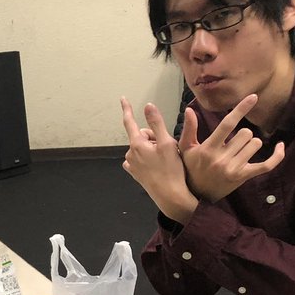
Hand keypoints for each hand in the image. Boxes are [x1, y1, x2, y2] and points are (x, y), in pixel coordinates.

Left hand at [120, 97, 198, 223]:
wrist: (170, 195)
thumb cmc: (171, 169)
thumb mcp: (167, 143)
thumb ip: (157, 123)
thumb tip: (148, 105)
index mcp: (137, 144)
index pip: (129, 122)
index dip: (127, 109)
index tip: (123, 99)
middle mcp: (130, 153)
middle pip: (141, 135)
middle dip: (153, 136)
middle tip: (167, 148)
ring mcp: (131, 164)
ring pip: (142, 147)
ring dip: (152, 148)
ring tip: (165, 159)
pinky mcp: (134, 172)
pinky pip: (140, 158)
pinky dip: (148, 158)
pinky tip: (157, 165)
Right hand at [178, 94, 284, 201]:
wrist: (195, 196)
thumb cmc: (190, 169)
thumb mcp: (186, 149)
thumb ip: (189, 129)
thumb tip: (189, 109)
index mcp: (208, 149)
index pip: (228, 124)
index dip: (241, 109)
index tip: (253, 97)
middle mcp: (222, 159)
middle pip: (246, 133)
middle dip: (241, 135)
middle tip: (231, 143)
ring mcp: (234, 169)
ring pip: (255, 144)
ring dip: (250, 144)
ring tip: (238, 152)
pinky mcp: (244, 177)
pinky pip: (267, 165)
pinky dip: (277, 156)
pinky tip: (279, 146)